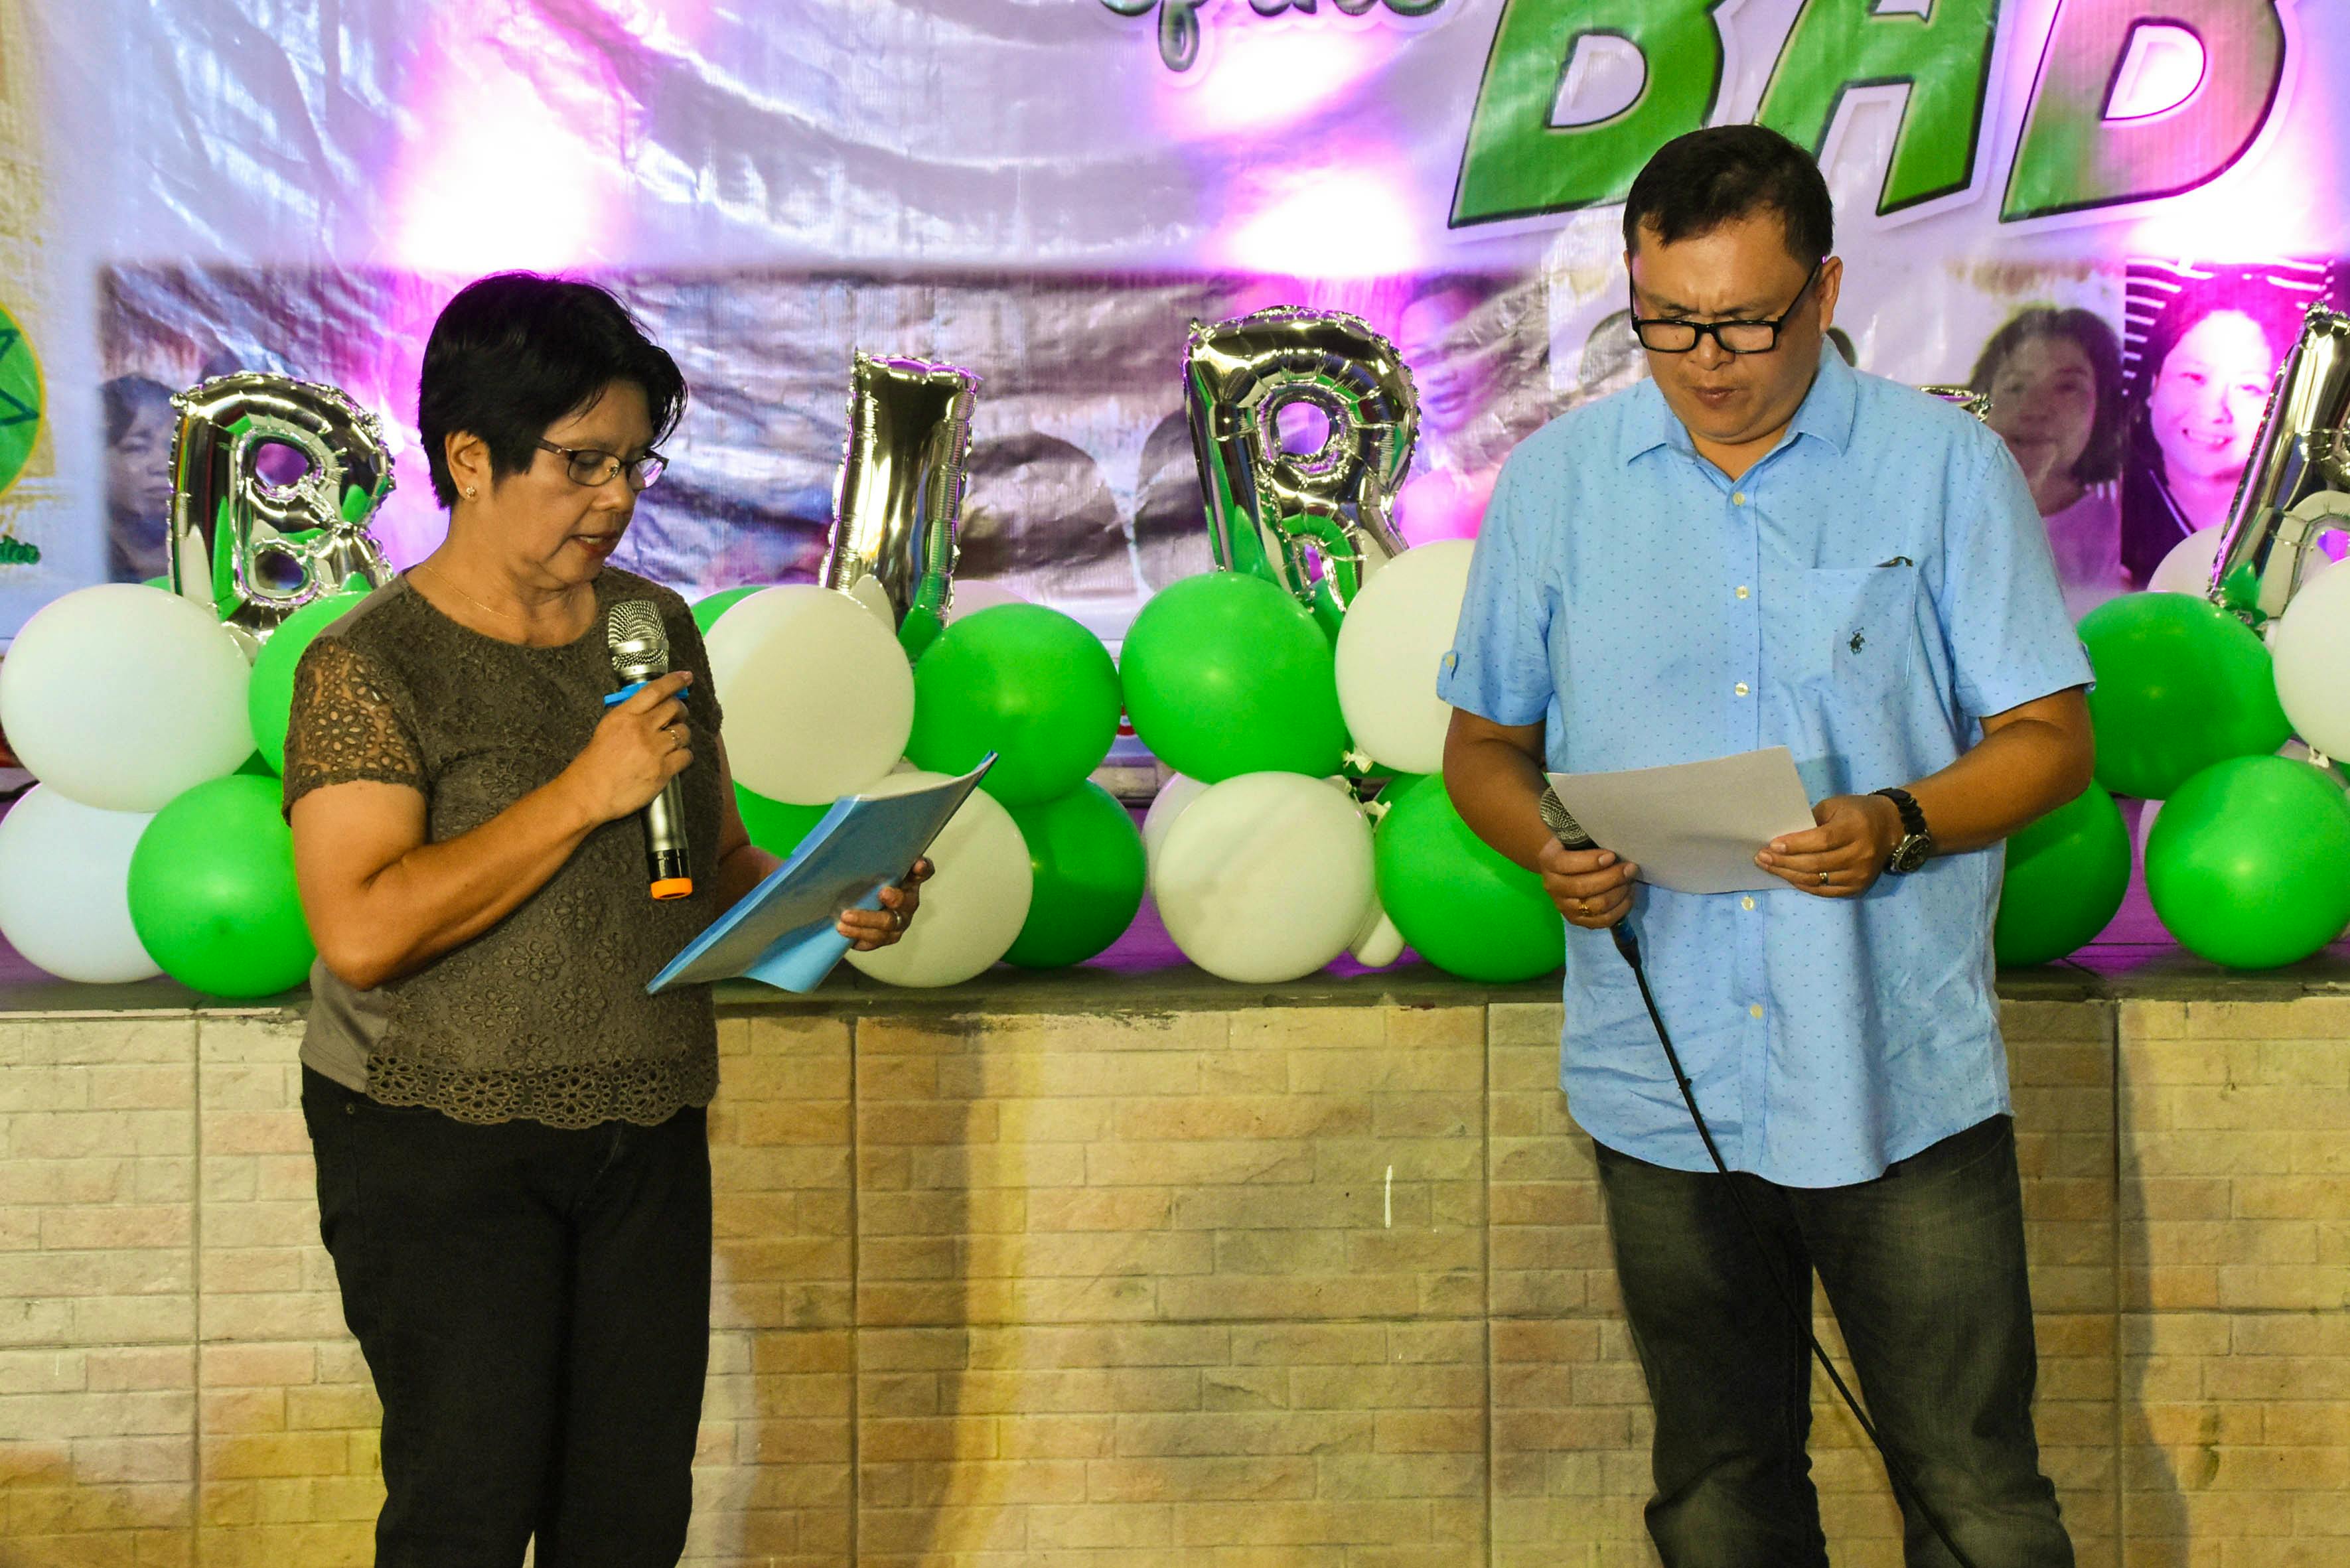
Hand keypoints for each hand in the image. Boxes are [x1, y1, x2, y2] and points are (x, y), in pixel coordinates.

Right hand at [559, 671, 693, 824]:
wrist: (587, 794)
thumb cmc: (594, 764)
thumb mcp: (607, 729)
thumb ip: (629, 715)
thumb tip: (652, 705)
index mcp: (624, 716)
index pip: (655, 690)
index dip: (674, 681)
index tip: (686, 677)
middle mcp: (641, 729)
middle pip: (675, 708)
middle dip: (681, 710)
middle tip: (678, 716)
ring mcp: (653, 750)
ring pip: (684, 732)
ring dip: (682, 735)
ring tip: (672, 742)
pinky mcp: (663, 771)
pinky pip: (686, 756)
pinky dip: (684, 756)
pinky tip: (674, 759)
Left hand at [838, 858, 933, 950]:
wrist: (858, 909)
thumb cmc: (869, 885)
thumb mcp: (873, 870)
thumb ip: (876, 860)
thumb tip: (860, 841)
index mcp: (909, 882)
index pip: (923, 872)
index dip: (923, 869)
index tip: (918, 865)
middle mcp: (908, 903)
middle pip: (905, 903)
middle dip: (896, 898)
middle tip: (883, 893)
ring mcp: (897, 924)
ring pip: (887, 925)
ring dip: (865, 920)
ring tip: (845, 917)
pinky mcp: (883, 938)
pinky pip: (873, 940)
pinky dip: (857, 934)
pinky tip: (843, 929)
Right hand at [1538, 838, 1637, 929]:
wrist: (1561, 867)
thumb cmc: (1575, 847)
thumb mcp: (1576, 837)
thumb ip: (1590, 838)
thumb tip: (1618, 843)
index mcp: (1549, 861)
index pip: (1566, 864)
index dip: (1591, 861)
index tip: (1612, 855)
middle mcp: (1552, 886)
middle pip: (1583, 887)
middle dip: (1612, 878)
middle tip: (1630, 868)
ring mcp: (1563, 906)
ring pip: (1595, 906)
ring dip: (1619, 893)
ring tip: (1630, 881)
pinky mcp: (1576, 919)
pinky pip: (1602, 920)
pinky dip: (1620, 909)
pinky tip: (1628, 895)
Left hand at [1754, 793, 1899, 898]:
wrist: (1890, 828)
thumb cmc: (1855, 813)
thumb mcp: (1834, 806)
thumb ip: (1811, 821)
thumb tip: (1781, 838)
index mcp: (1855, 828)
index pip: (1822, 840)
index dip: (1796, 845)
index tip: (1772, 845)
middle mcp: (1860, 854)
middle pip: (1816, 864)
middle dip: (1784, 862)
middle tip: (1761, 857)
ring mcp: (1860, 874)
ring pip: (1817, 880)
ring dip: (1788, 874)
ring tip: (1768, 866)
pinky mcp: (1857, 887)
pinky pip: (1824, 890)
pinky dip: (1803, 884)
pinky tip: (1788, 876)